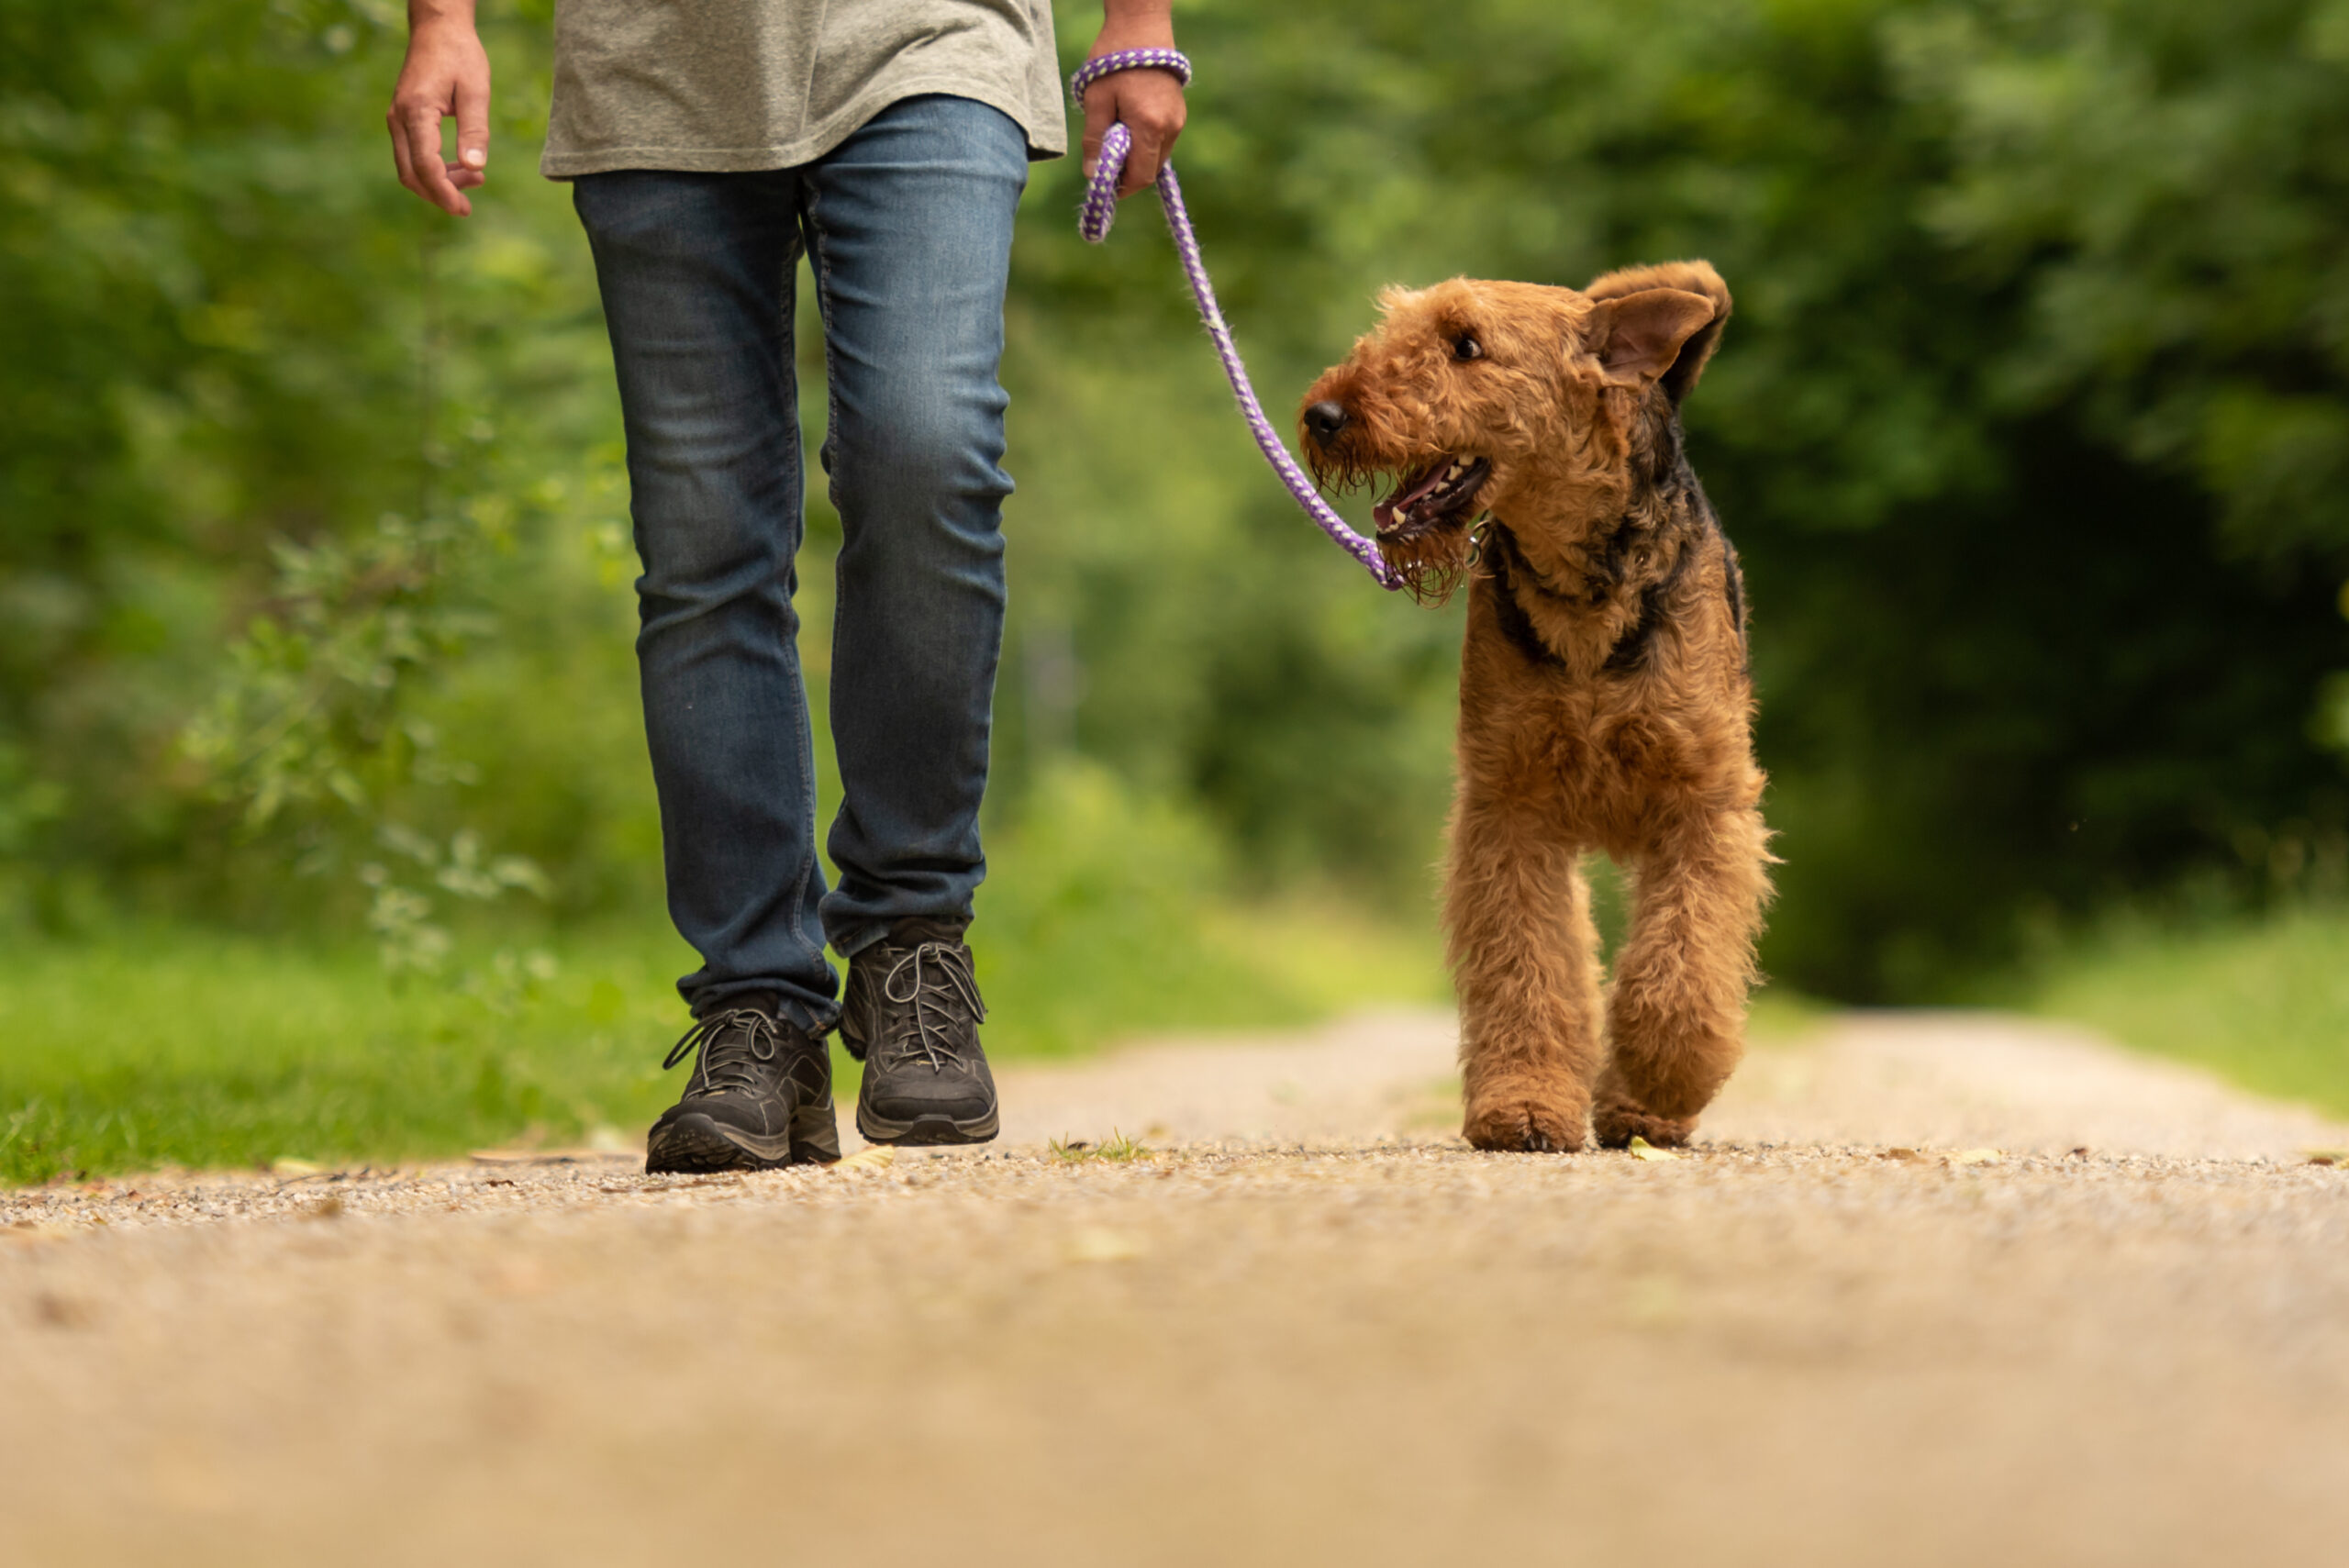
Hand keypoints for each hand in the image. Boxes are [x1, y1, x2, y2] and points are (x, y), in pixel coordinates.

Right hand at [388, 10, 490, 216]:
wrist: (438, 29)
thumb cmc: (459, 55)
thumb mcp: (475, 91)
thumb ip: (475, 130)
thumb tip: (474, 168)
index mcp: (416, 112)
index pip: (425, 165)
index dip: (443, 192)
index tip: (462, 210)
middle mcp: (399, 118)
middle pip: (411, 174)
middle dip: (439, 194)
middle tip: (468, 206)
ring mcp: (398, 119)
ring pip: (410, 167)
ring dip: (439, 182)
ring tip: (475, 180)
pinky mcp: (404, 120)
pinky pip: (413, 155)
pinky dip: (434, 169)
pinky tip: (462, 167)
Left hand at [1080, 25, 1187, 197]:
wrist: (1141, 27)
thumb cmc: (1115, 61)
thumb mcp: (1097, 100)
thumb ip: (1095, 140)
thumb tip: (1092, 174)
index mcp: (1149, 126)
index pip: (1140, 176)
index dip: (1122, 188)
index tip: (1104, 187)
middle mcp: (1170, 127)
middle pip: (1151, 170)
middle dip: (1129, 175)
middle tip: (1105, 164)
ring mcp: (1178, 120)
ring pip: (1158, 158)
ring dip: (1137, 160)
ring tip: (1115, 141)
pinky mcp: (1179, 113)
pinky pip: (1162, 142)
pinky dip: (1145, 145)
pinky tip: (1128, 129)